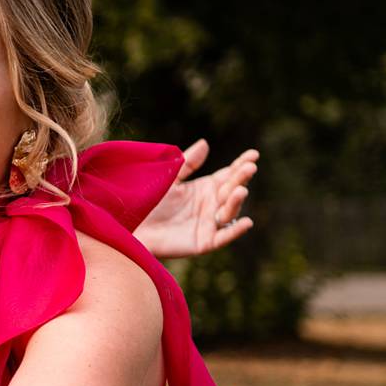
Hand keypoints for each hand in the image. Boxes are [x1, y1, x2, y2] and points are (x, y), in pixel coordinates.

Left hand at [134, 139, 257, 258]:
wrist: (132, 227)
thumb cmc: (148, 202)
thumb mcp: (169, 178)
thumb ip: (187, 163)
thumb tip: (205, 143)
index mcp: (206, 188)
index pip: (229, 174)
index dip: (241, 164)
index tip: (253, 154)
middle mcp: (212, 205)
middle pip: (231, 190)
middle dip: (241, 179)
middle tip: (250, 167)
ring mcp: (210, 224)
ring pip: (229, 212)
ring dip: (236, 201)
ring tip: (240, 190)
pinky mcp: (204, 242)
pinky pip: (224, 237)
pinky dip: (235, 231)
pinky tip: (246, 222)